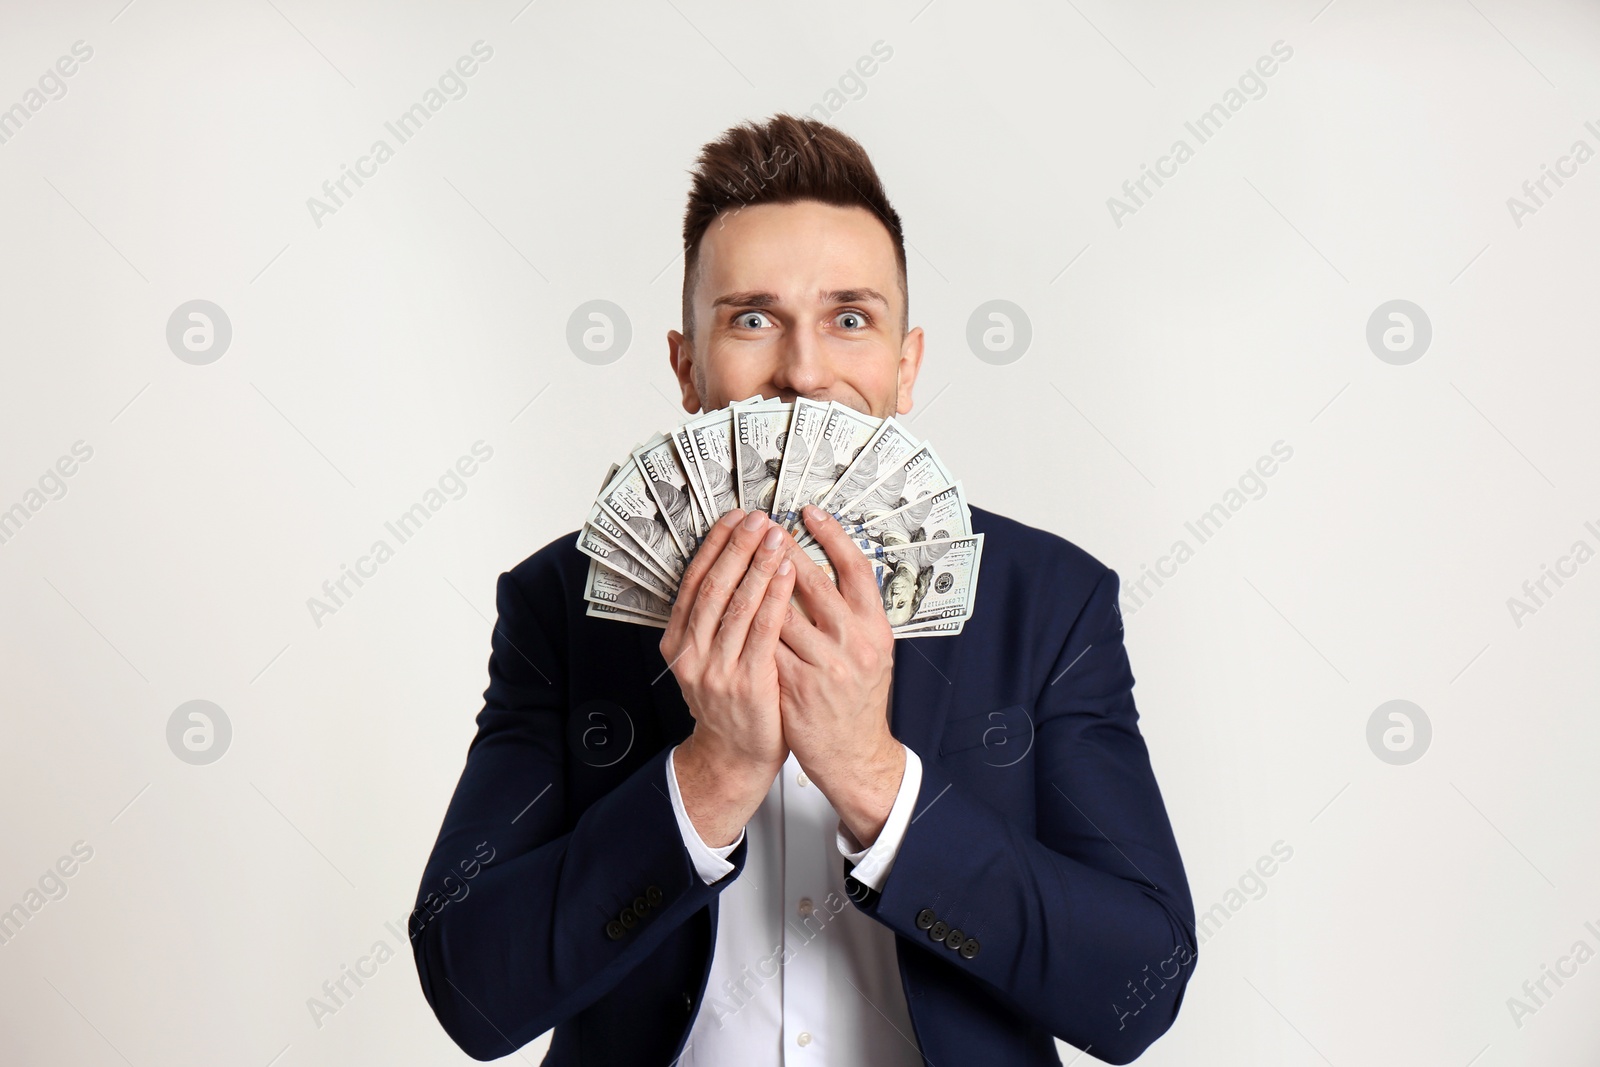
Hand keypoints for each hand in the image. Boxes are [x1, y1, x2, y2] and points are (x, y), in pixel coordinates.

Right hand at [660, 507, 799, 844]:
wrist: (736, 758)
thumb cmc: (731, 703)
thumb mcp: (707, 661)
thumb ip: (711, 622)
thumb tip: (730, 565)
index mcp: (677, 643)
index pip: (693, 583)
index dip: (714, 547)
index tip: (734, 518)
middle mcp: (690, 654)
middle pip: (713, 587)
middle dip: (737, 547)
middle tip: (758, 517)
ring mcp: (716, 670)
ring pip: (737, 605)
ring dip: (758, 565)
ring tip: (776, 535)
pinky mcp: (746, 683)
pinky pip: (762, 631)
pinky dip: (774, 598)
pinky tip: (786, 574)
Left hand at [777, 505, 903, 845]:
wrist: (853, 755)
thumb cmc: (858, 699)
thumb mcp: (872, 652)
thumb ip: (854, 614)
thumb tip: (828, 565)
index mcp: (876, 629)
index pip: (857, 569)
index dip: (833, 536)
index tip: (809, 512)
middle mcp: (854, 644)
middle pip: (813, 582)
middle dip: (783, 548)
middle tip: (762, 522)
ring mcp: (823, 666)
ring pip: (781, 611)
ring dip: (758, 579)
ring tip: (743, 553)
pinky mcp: (794, 686)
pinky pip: (764, 643)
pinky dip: (748, 621)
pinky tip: (732, 600)